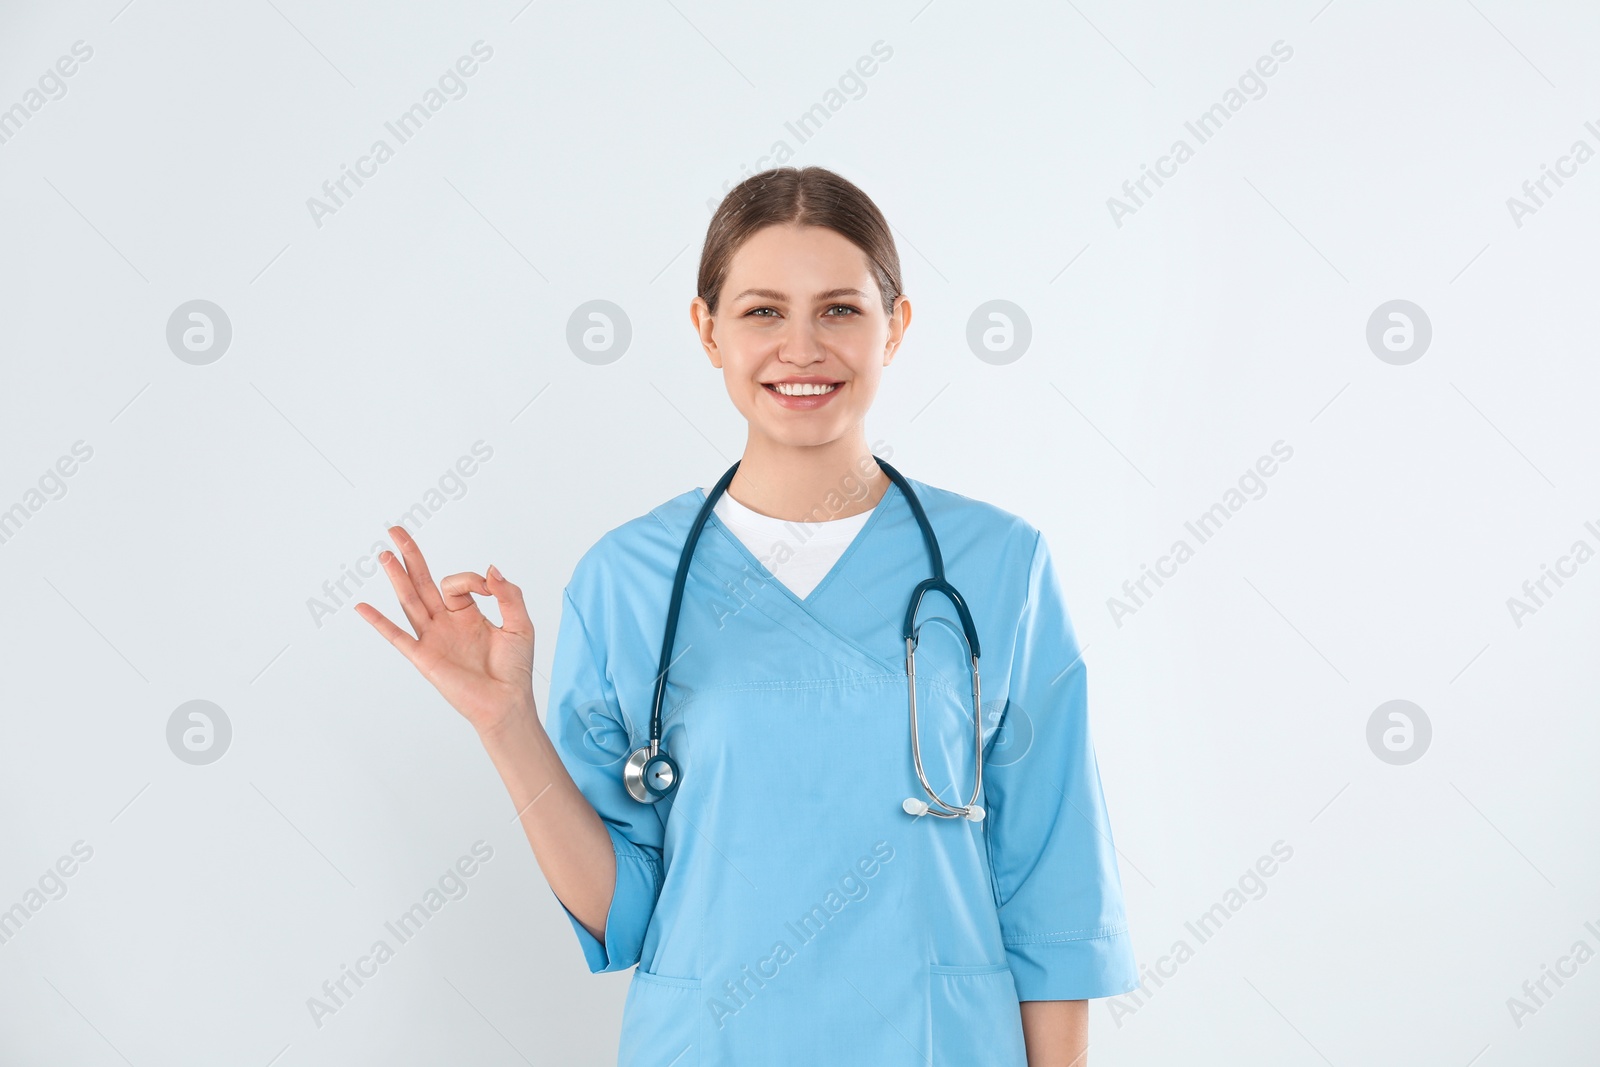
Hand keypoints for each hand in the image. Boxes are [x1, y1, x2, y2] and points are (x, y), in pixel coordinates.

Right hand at [355, 526, 535, 736]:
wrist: (507, 703)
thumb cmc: (515, 669)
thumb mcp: (520, 625)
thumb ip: (508, 595)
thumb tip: (490, 568)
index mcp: (468, 614)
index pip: (459, 582)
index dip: (474, 578)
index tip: (490, 587)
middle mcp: (446, 623)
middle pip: (423, 582)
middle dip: (411, 556)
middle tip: (395, 531)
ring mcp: (433, 638)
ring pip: (409, 600)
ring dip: (397, 577)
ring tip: (384, 554)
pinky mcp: (424, 657)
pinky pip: (397, 636)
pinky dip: (378, 622)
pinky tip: (362, 607)